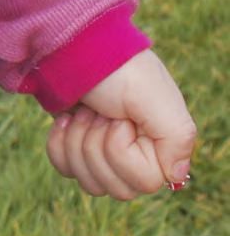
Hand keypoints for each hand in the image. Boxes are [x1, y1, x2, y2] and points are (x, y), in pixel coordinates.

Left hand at [45, 49, 196, 198]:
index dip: (122, 150)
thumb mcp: (154, 97)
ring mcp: (104, 155)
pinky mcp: (77, 148)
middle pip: (114, 189)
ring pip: (89, 184)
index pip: (142, 183)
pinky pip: (65, 170)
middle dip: (96, 145)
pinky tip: (65, 120)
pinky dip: (59, 144)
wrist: (75, 46)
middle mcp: (136, 157)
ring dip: (78, 142)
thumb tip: (176, 176)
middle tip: (99, 112)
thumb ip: (176, 138)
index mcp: (160, 148)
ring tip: (84, 112)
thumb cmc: (119, 68)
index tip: (120, 119)